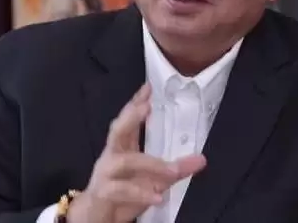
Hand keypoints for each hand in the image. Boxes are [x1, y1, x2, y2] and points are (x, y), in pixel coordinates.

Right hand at [67, 84, 206, 222]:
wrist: (95, 218)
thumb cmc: (123, 193)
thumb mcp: (154, 180)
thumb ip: (176, 169)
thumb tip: (202, 159)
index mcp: (122, 148)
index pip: (128, 120)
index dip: (137, 102)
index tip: (148, 86)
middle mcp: (111, 156)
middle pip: (117, 131)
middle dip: (131, 117)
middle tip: (146, 106)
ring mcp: (105, 174)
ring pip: (124, 162)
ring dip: (150, 164)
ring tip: (172, 170)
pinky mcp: (103, 193)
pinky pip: (120, 190)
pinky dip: (140, 192)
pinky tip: (157, 196)